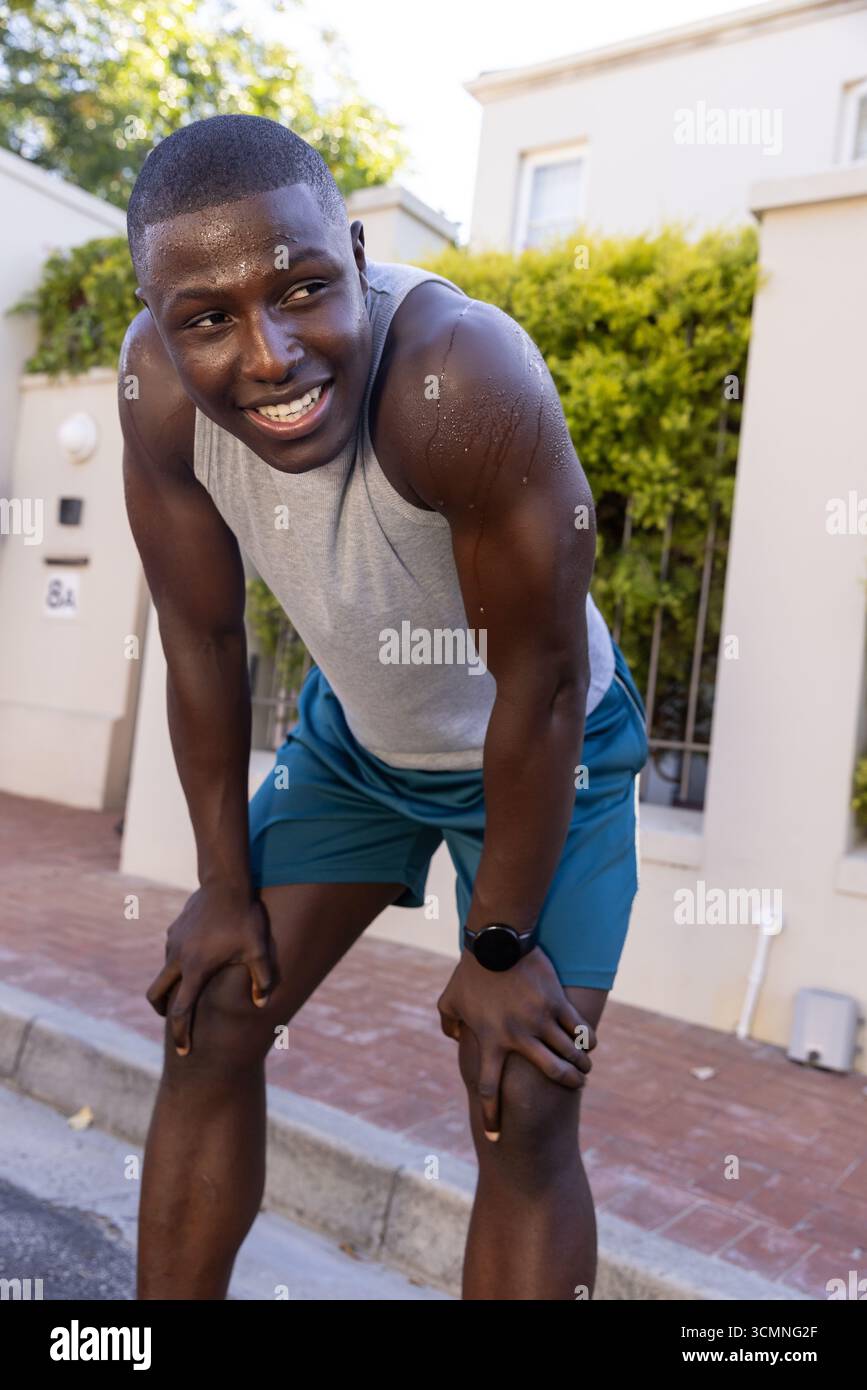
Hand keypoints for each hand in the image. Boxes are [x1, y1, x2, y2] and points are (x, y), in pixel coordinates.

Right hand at [146, 883, 275, 1055]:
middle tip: (176, 1020)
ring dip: (175, 983)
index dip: (181, 1034)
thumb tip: (262, 1004)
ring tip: (196, 985)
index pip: (181, 1011)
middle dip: (164, 1011)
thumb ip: (262, 979)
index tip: (184, 1052)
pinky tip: (202, 955)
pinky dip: (180, 962)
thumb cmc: (245, 917)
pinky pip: (172, 952)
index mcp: (196, 969)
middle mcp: (178, 958)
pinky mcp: (174, 929)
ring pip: (165, 971)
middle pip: (157, 994)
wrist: (226, 882)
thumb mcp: (258, 950)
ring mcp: (173, 942)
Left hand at [436, 945, 596, 1139]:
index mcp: (490, 1041)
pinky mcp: (556, 1002)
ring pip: (568, 1052)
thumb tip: (454, 1037)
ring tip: (586, 1069)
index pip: (489, 1089)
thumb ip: (448, 1023)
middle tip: (575, 1088)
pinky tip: (591, 1043)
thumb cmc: (471, 972)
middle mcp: (518, 1037)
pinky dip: (587, 1037)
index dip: (492, 1117)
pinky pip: (577, 1026)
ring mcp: (540, 1020)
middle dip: (565, 1084)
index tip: (496, 1137)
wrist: (497, 942)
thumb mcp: (449, 1000)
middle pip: (548, 1072)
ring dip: (581, 1064)